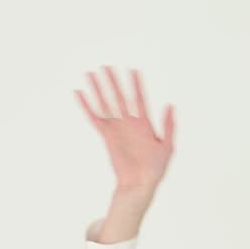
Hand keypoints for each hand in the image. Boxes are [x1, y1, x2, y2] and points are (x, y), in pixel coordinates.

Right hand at [75, 66, 174, 194]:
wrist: (140, 183)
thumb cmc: (156, 168)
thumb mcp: (167, 146)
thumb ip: (168, 125)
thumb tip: (170, 105)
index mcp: (144, 124)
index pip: (139, 99)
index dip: (137, 85)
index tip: (133, 70)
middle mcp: (128, 123)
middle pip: (119, 97)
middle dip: (114, 82)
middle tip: (107, 66)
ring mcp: (116, 128)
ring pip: (105, 103)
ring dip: (98, 89)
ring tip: (91, 73)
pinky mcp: (106, 136)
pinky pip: (94, 118)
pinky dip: (86, 106)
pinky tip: (79, 93)